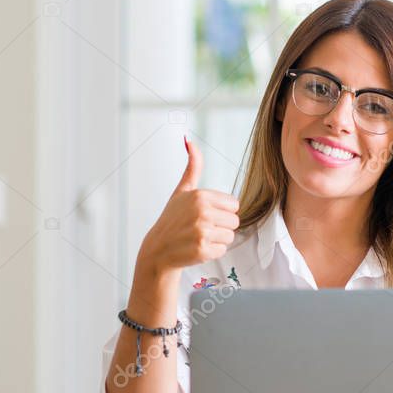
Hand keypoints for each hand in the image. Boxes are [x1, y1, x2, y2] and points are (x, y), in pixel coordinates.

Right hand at [139, 136, 239, 273]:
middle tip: (202, 227)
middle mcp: (202, 212)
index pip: (234, 205)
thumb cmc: (172, 219)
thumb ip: (192, 167)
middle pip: (234, 221)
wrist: (158, 249)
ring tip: (199, 237)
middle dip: (221, 226)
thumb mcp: (182, 191)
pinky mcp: (202, 250)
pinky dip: (212, 252)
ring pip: (230, 236)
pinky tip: (197, 248)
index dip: (222, 211)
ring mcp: (202, 231)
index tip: (206, 214)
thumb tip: (189, 140)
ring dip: (217, 240)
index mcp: (200, 196)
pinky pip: (223, 250)